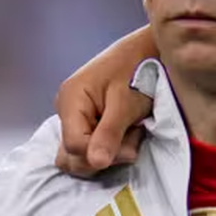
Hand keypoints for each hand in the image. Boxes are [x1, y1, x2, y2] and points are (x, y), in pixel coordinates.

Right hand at [55, 26, 156, 176]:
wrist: (149, 52)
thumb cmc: (138, 71)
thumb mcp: (126, 104)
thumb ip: (109, 133)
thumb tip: (95, 163)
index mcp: (70, 101)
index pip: (74, 147)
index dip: (101, 154)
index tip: (130, 146)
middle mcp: (66, 110)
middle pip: (71, 155)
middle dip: (103, 155)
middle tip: (131, 137)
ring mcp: (75, 117)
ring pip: (80, 154)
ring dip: (107, 152)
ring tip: (130, 132)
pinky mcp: (86, 121)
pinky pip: (90, 145)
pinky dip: (109, 146)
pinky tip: (126, 131)